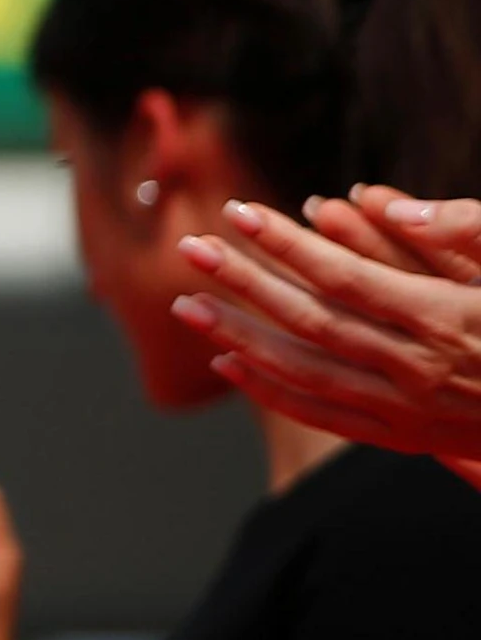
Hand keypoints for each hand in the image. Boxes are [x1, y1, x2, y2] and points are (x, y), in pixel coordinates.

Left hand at [172, 189, 480, 483]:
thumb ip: (466, 234)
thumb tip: (389, 202)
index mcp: (450, 320)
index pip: (344, 277)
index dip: (285, 244)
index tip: (237, 212)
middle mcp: (422, 370)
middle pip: (310, 321)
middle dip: (244, 282)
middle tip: (188, 246)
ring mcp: (413, 411)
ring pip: (307, 372)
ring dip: (241, 337)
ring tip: (187, 304)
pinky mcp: (412, 437)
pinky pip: (327, 415)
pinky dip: (274, 389)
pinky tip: (231, 364)